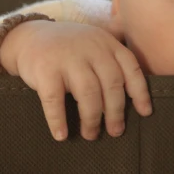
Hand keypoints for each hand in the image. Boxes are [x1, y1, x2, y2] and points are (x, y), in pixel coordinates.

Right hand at [0, 20, 151, 140]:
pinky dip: (58, 120)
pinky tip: (61, 135)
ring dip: (92, 119)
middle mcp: (90, 48)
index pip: (130, 68)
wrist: (29, 37)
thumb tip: (135, 101)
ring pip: (88, 93)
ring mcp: (67, 58)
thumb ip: (112, 62)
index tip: (144, 113)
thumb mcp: (94, 45)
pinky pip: (55, 100)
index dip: (140, 92)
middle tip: (115, 132)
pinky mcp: (45, 69)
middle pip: (111, 85)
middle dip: (115, 112)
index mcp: (106, 44)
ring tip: (91, 134)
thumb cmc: (68, 50)